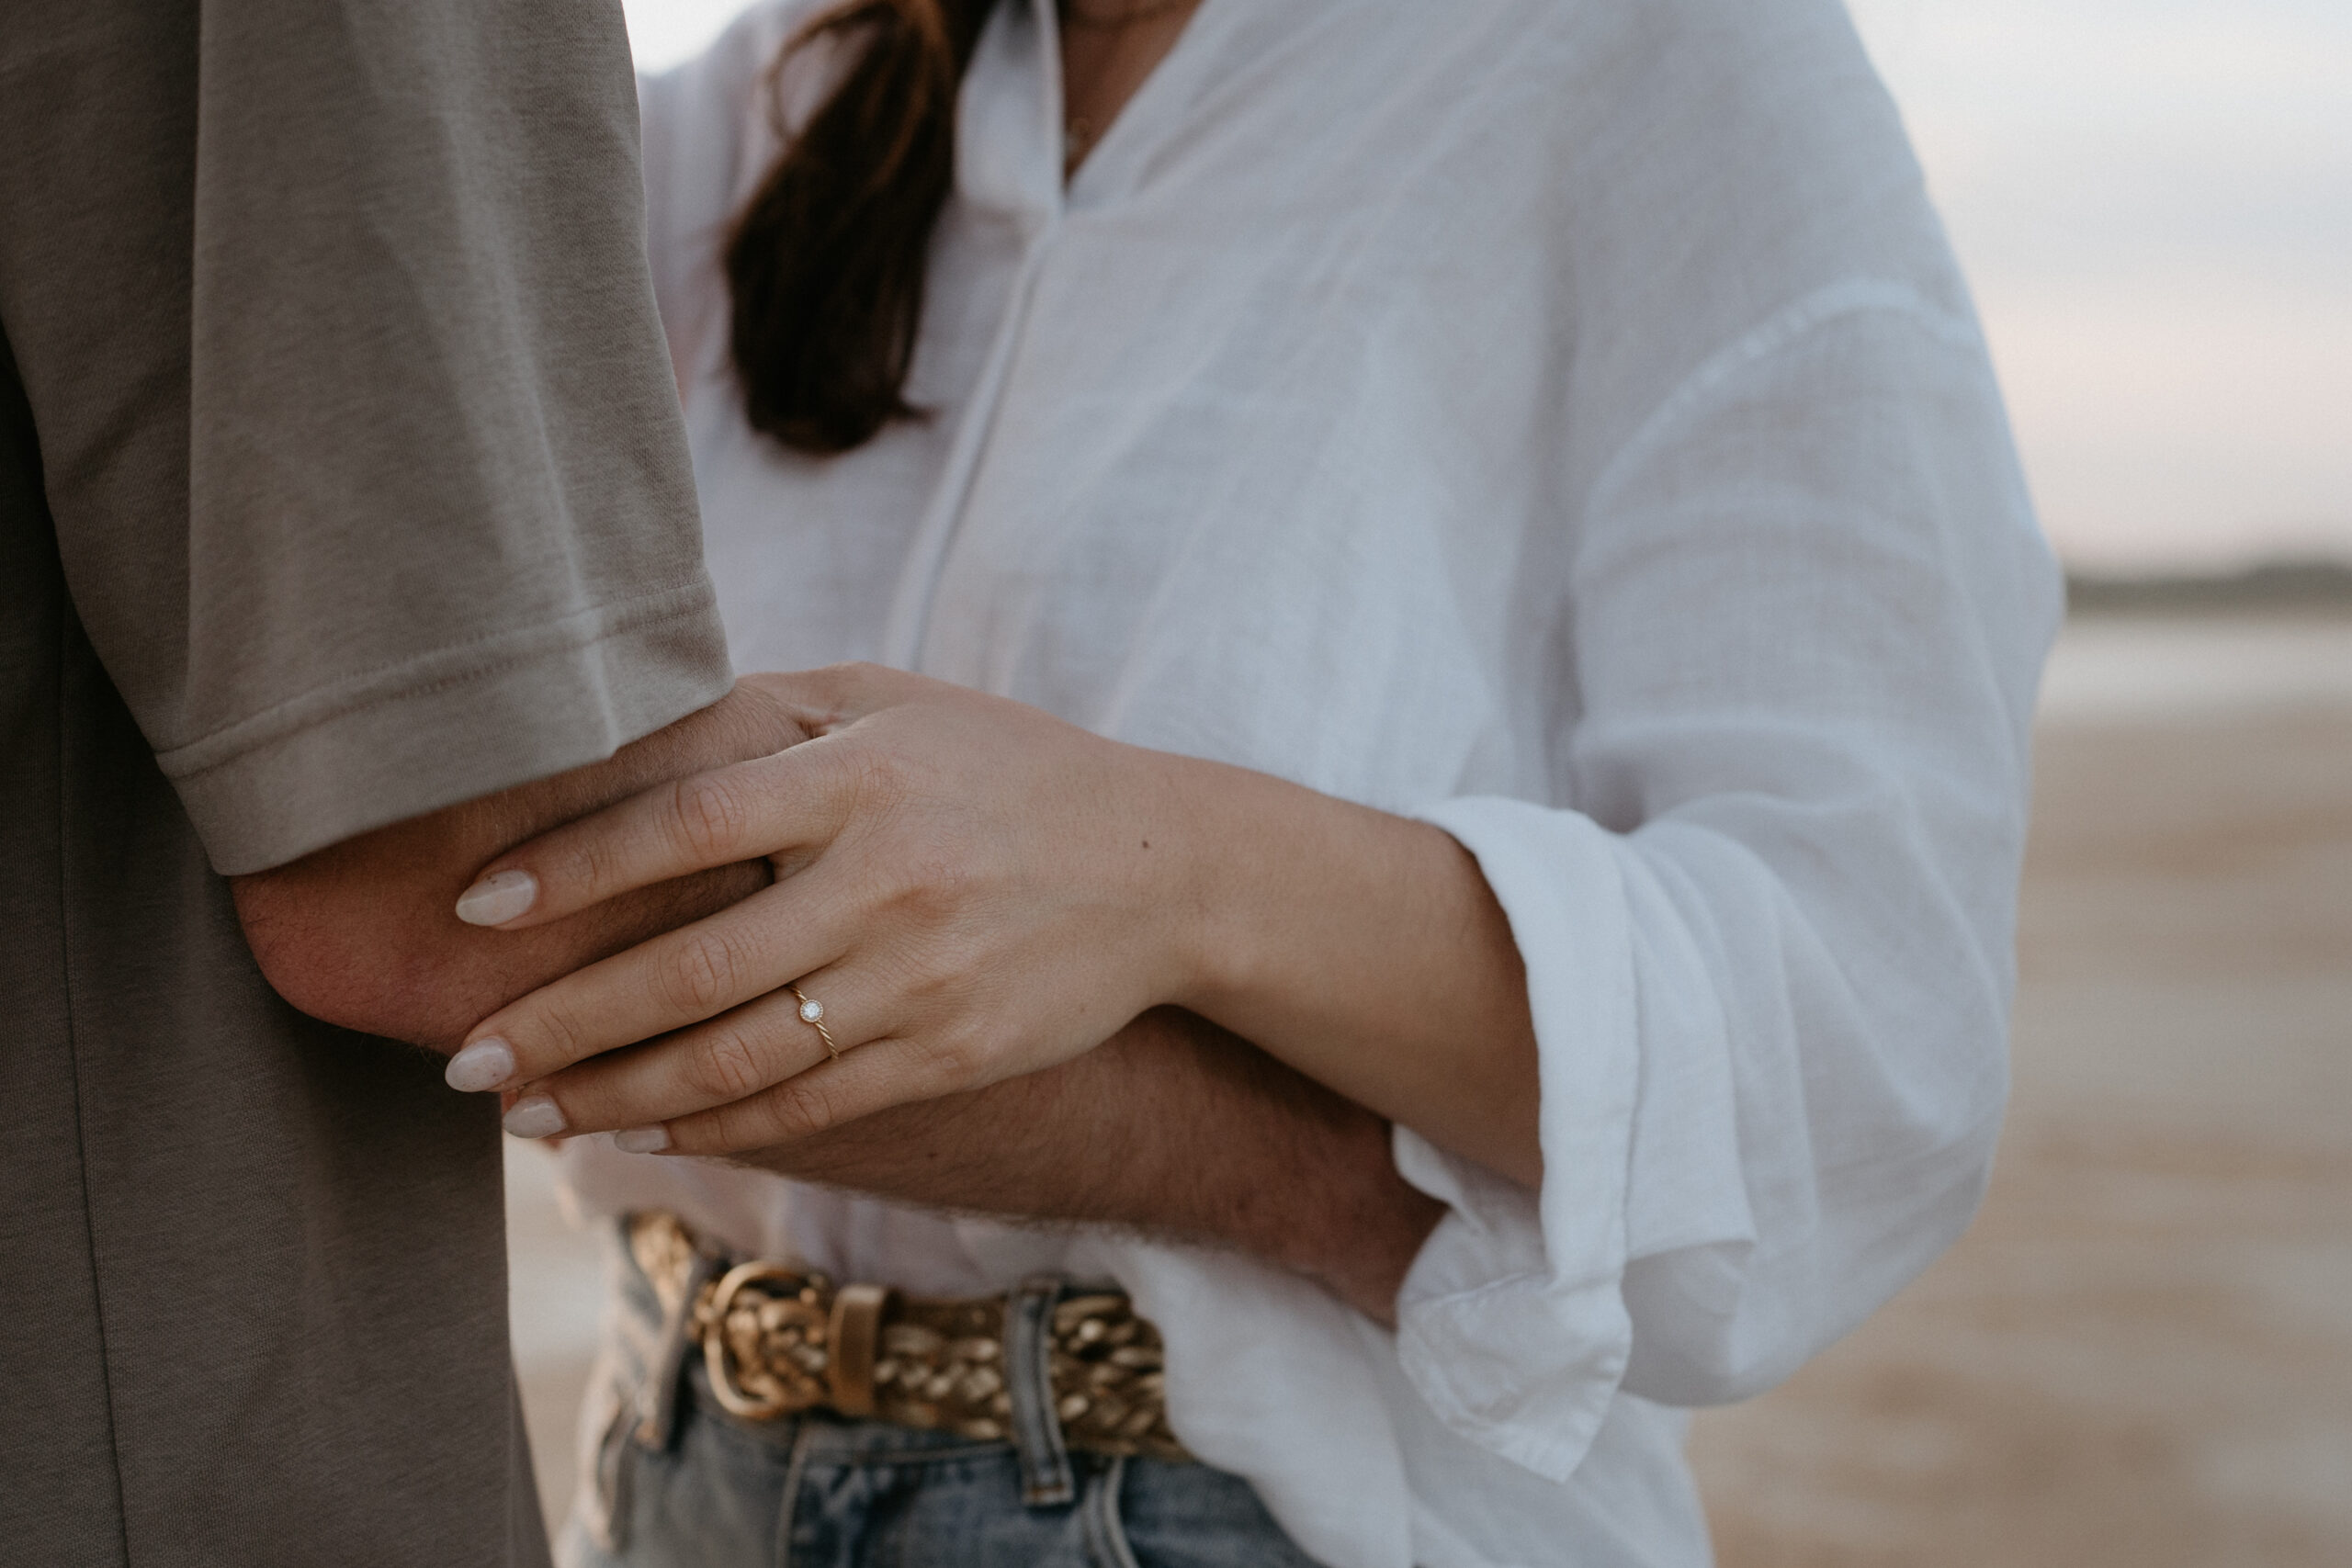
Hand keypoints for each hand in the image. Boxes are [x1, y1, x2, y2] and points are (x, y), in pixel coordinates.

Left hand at [442, 664, 1204, 1151]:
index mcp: (864, 773)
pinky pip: (807, 1105)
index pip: (686, 821)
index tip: (474, 907)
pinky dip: (710, 1127)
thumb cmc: (1003, 769)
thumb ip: (763, 716)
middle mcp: (889, 880)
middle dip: (560, 1021)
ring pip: (737, 1058)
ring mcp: (922, 978)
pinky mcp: (949, 1054)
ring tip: (526, 1115)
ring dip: (615, 1096)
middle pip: (690, 967)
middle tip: (463, 1058)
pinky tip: (638, 1131)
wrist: (1164, 870)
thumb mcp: (896, 703)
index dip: (571, 866)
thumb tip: (607, 744)